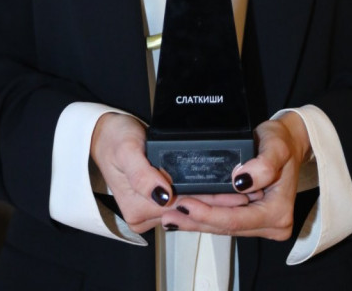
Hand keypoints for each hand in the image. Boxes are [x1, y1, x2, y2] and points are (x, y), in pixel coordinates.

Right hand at [89, 112, 252, 232]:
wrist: (103, 136)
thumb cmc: (114, 139)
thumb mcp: (126, 150)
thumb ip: (143, 174)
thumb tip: (163, 194)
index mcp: (139, 208)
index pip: (182, 207)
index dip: (210, 200)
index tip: (235, 193)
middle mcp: (146, 215)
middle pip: (189, 209)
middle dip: (219, 202)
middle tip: (248, 192)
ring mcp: (152, 209)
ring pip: (189, 207)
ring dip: (214, 199)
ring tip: (242, 191)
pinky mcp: (157, 201)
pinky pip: (184, 201)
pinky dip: (202, 194)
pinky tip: (222, 189)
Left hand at [161, 112, 310, 239]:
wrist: (289, 142)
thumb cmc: (282, 142)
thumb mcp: (276, 146)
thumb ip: (263, 165)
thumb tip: (241, 181)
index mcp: (278, 213)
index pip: (236, 219)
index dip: (208, 214)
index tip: (185, 205)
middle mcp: (272, 225)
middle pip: (227, 227)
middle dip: (196, 221)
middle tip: (168, 213)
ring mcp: (262, 224)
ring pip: (223, 226)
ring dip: (196, 222)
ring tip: (169, 216)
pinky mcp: (252, 219)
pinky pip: (226, 219)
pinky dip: (205, 216)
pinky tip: (185, 213)